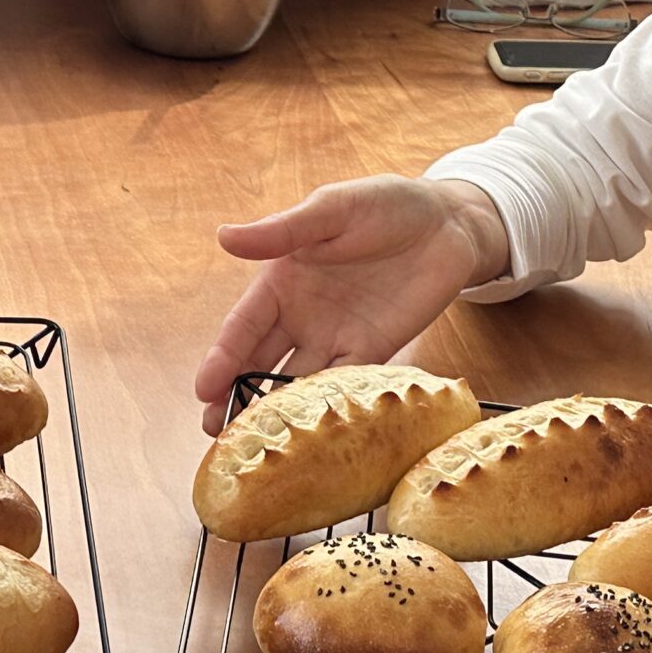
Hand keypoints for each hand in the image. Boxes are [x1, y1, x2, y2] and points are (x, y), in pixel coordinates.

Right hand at [191, 176, 507, 434]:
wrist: (448, 224)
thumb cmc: (383, 205)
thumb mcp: (332, 210)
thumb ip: (283, 231)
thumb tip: (225, 236)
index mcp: (282, 282)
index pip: (243, 328)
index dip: (221, 360)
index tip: (202, 391)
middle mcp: (302, 316)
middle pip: (261, 365)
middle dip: (236, 400)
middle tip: (215, 435)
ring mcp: (337, 338)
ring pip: (297, 385)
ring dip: (276, 414)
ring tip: (255, 448)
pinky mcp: (375, 353)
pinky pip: (345, 386)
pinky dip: (326, 410)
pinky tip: (311, 436)